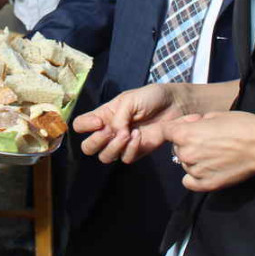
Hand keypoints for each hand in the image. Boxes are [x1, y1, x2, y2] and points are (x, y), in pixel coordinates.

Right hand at [74, 84, 196, 163]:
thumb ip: (118, 117)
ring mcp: (122, 143)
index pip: (80, 125)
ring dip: (114, 146)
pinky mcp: (136, 152)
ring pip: (105, 157)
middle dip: (95, 141)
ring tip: (128, 133)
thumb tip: (114, 134)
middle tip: (110, 132)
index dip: (84, 126)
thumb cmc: (149, 97)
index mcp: (103, 115)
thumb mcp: (130, 100)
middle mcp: (108, 131)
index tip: (99, 121)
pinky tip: (139, 136)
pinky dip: (130, 148)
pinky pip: (125, 158)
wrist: (173, 105)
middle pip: (88, 147)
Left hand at [166, 111, 254, 192]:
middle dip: (186, 142)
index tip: (180, 129)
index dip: (172, 128)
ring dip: (193, 159)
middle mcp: (187, 154)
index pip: (163, 132)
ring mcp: (196, 171)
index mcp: (185, 134)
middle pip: (175, 148)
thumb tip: (189, 126)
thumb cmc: (242, 125)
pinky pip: (189, 181)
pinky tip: (208, 168)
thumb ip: (194, 122)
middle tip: (207, 139)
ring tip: (215, 152)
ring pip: (184, 164)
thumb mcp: (214, 114)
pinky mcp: (207, 185)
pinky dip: (194, 176)